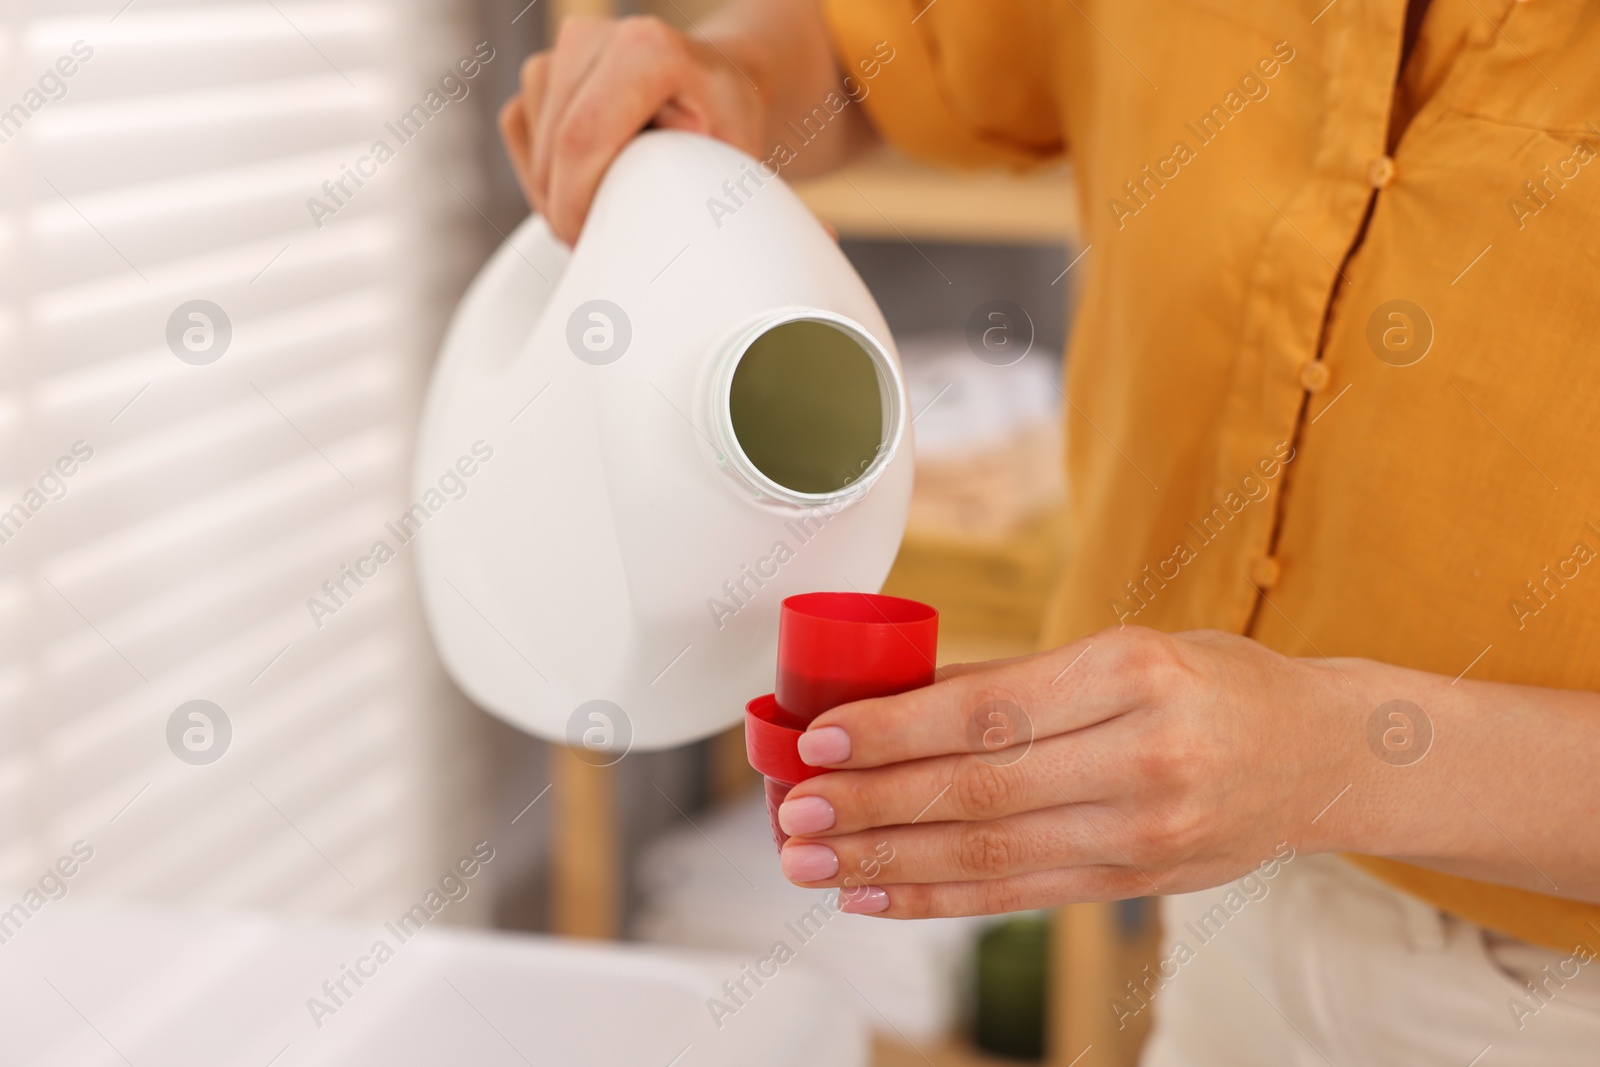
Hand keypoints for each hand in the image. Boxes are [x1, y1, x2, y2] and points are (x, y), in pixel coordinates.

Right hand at [499, 15, 765, 244]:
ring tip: (602, 203)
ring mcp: (561, 50)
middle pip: (552, 146)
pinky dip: (541, 171)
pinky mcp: (540, 70)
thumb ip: (694, 183)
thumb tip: (652, 232)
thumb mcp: (729, 154)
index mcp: (646, 50)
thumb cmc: (724, 121)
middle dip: (563, 208)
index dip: (574, 202)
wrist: (712, 80)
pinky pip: (519, 132)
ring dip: (553, 192)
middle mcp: (594, 38)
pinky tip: (582, 179)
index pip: (582, 137)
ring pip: (533, 144)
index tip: (587, 240)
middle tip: (595, 240)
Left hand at [775, 627, 1368, 916]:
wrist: (1323, 758)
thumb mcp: (1126, 649)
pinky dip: (938, 898)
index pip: (991, 712)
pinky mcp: (1138, 882)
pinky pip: (1019, 894)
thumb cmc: (1214, 684)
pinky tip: (875, 894)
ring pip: (989, 854)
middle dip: (872, 807)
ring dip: (886, 862)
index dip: (897, 731)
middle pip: (979, 792)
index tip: (821, 739)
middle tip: (793, 814)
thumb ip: (1012, 680)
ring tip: (811, 860)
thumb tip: (891, 695)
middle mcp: (1144, 758)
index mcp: (1135, 674)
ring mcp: (1146, 832)